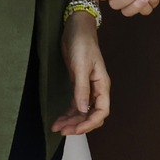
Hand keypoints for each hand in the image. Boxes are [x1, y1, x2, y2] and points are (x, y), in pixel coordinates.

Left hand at [53, 12, 109, 134]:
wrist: (76, 28)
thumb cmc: (82, 44)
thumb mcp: (81, 66)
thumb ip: (82, 89)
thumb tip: (83, 110)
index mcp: (102, 85)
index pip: (102, 111)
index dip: (90, 123)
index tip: (75, 129)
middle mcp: (97, 89)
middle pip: (92, 114)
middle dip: (79, 125)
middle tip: (62, 130)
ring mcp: (88, 88)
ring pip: (83, 112)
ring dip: (72, 121)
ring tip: (57, 127)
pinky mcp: (78, 85)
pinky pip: (75, 105)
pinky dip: (68, 113)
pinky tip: (59, 119)